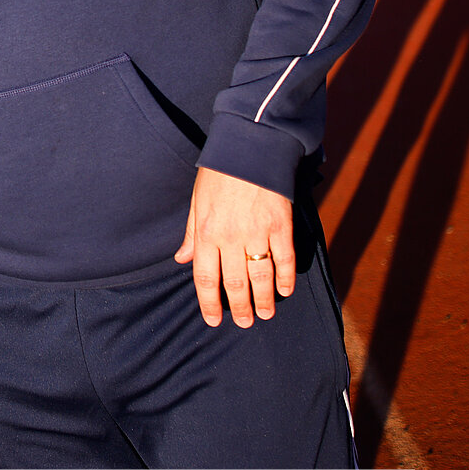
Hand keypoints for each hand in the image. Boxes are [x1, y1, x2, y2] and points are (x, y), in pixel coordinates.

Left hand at [173, 167, 294, 328]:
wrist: (250, 147)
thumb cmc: (219, 174)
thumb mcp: (197, 201)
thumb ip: (192, 234)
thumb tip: (181, 259)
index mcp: (207, 232)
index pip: (206, 278)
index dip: (209, 303)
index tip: (213, 320)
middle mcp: (232, 237)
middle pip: (235, 283)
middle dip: (239, 307)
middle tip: (243, 323)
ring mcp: (259, 233)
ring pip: (261, 277)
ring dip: (263, 300)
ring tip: (264, 315)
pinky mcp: (281, 225)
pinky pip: (285, 259)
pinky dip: (286, 278)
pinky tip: (285, 290)